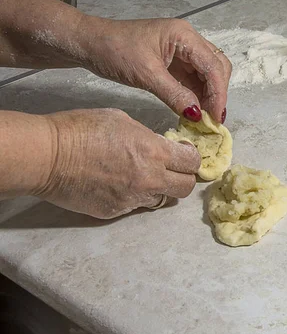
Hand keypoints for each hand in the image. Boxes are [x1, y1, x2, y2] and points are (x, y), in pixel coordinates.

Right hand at [38, 109, 199, 218]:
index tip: (184, 154)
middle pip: (185, 188)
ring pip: (161, 199)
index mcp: (154, 152)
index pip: (192, 163)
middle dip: (183, 177)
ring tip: (140, 176)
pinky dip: (134, 196)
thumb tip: (158, 146)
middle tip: (171, 168)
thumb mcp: (122, 121)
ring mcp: (133, 199)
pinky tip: (117, 183)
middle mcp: (150, 180)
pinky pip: (136, 206)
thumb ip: (147, 137)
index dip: (191, 158)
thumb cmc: (81, 130)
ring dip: (158, 188)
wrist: (47, 156)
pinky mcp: (116, 212)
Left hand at [82, 17, 230, 122]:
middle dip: (217, 94)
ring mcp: (182, 50)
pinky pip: (194, 79)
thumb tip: (198, 115)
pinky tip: (194, 111)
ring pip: (208, 74)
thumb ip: (175, 94)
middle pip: (217, 67)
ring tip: (205, 119)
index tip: (216, 118)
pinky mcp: (175, 61)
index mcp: (184, 35)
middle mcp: (188, 40)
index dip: (218, 93)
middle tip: (212, 120)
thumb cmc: (114, 51)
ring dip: (209, 96)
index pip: (213, 66)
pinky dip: (197, 95)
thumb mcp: (145, 74)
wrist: (89, 43)